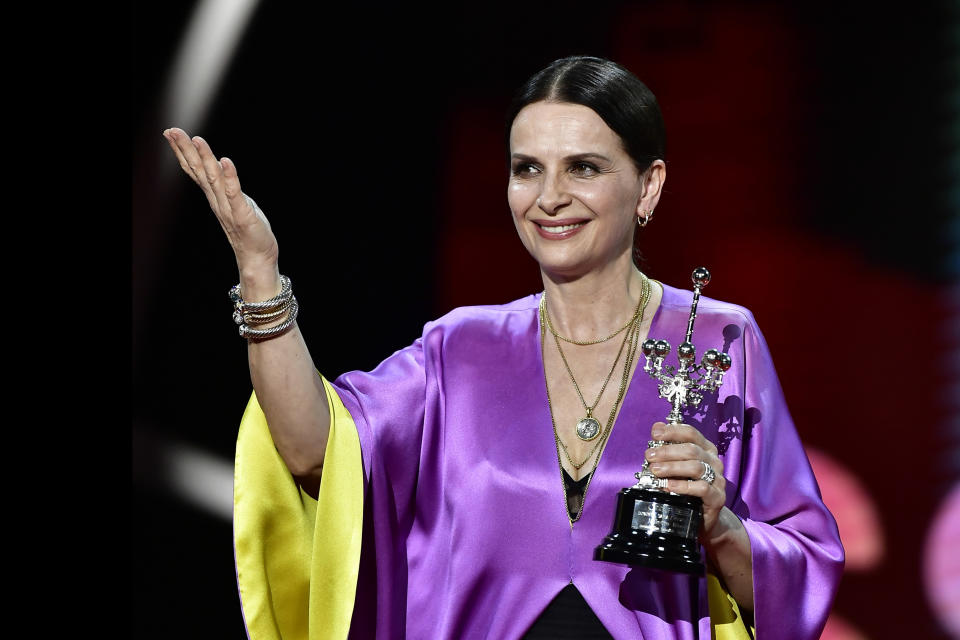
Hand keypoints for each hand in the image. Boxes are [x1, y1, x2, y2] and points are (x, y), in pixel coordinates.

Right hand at [162, 128, 279, 291]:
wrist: (257, 257)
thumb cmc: (248, 229)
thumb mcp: (234, 202)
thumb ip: (225, 185)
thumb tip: (219, 164)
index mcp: (214, 196)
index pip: (194, 170)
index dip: (182, 151)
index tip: (170, 132)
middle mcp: (217, 200)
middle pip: (198, 171)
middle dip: (186, 150)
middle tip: (172, 131)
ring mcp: (228, 207)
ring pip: (214, 179)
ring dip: (205, 159)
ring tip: (197, 140)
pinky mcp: (243, 215)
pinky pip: (235, 194)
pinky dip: (231, 177)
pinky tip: (226, 162)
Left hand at [644, 421, 725, 539]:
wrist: (702, 518)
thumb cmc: (686, 488)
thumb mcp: (676, 466)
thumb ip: (668, 448)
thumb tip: (656, 427)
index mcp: (705, 449)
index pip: (691, 433)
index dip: (673, 431)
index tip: (655, 434)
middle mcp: (714, 462)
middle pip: (692, 450)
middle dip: (667, 451)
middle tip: (649, 456)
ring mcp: (718, 479)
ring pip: (696, 467)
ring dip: (672, 467)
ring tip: (655, 470)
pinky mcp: (717, 497)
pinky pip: (701, 488)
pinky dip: (682, 486)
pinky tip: (668, 486)